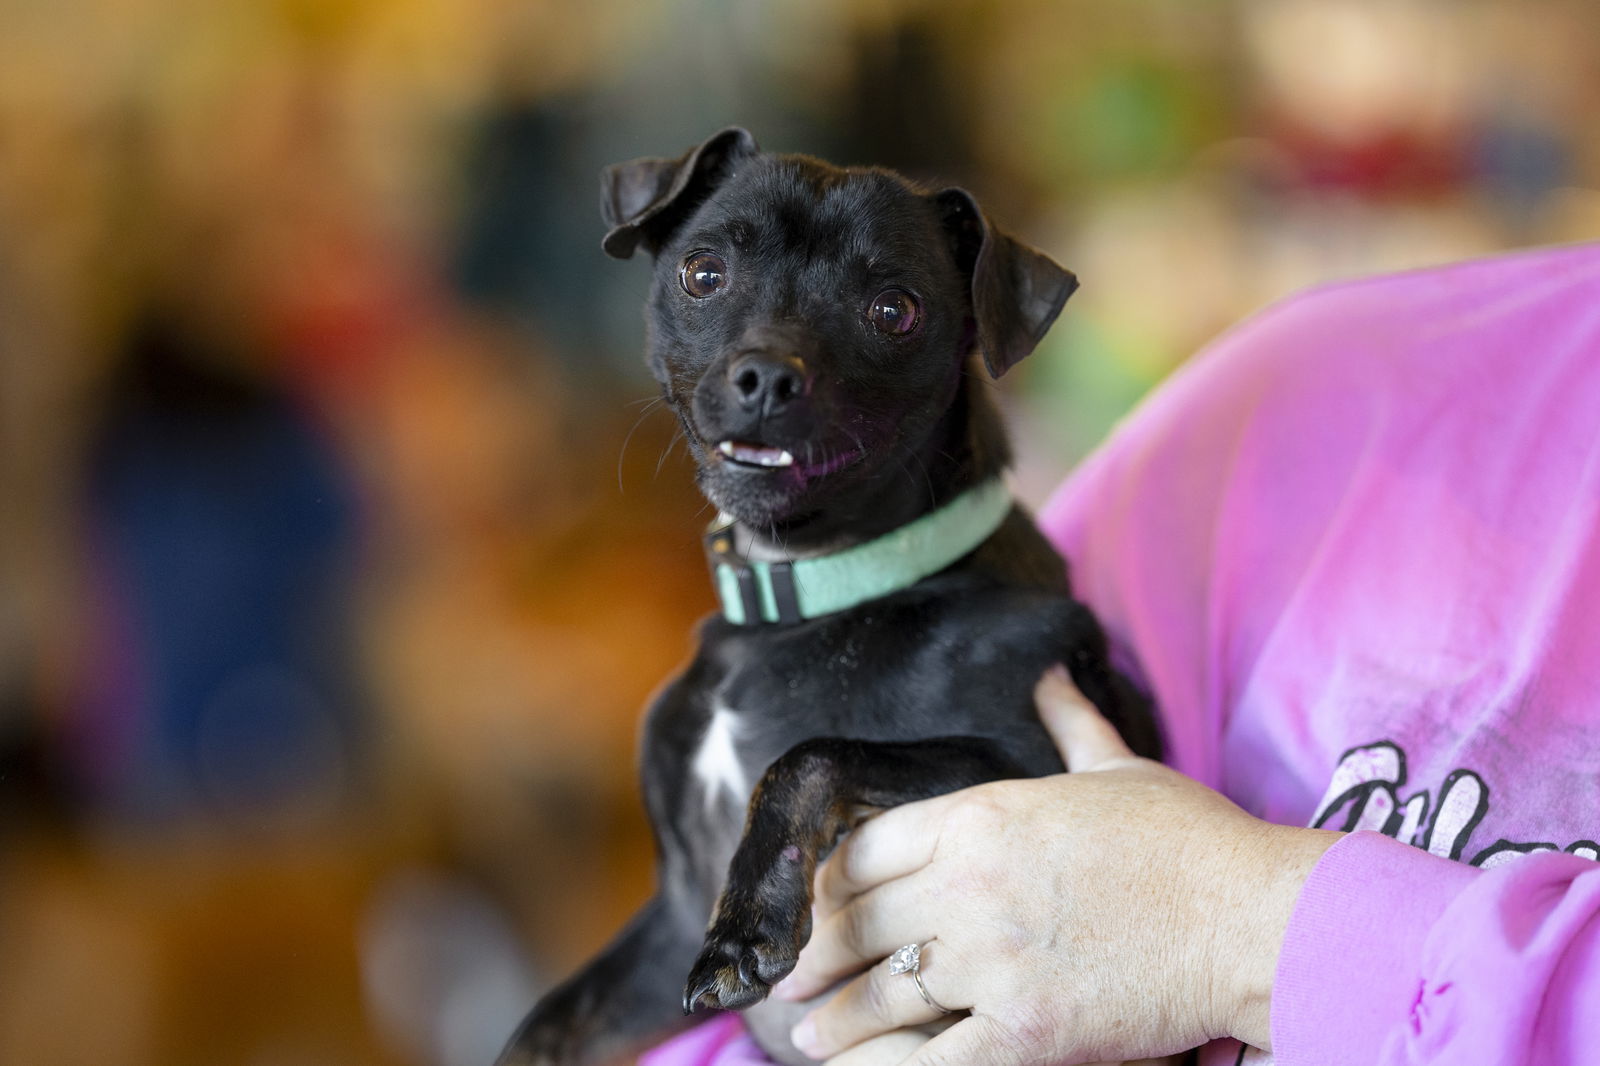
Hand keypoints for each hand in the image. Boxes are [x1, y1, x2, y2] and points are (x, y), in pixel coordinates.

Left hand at [772, 666, 1337, 1065]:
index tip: (809, 904)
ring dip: (835, 1018)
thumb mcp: (1119, 767)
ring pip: (882, 991)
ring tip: (808, 1033)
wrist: (1254, 917)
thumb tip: (1049, 675)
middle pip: (861, 921)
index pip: (866, 848)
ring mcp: (993, 960)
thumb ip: (1067, 725)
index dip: (826, 882)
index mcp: (982, 814)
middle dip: (816, 953)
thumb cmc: (1188, 841)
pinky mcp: (1025, 1030)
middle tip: (788, 976)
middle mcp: (970, 884)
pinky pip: (930, 1058)